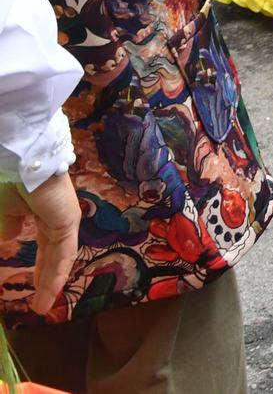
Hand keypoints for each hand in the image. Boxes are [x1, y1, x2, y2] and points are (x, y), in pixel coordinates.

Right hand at [0, 173, 79, 316]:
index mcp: (38, 211)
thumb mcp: (2, 209)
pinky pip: (64, 252)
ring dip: (50, 284)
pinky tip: (51, 292)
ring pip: (59, 257)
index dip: (37, 265)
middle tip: (38, 303)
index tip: (29, 285)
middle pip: (52, 254)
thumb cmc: (6, 180)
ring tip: (42, 307)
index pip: (42, 243)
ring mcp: (64, 218)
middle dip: (44, 279)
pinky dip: (58, 273)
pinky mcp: (68, 220)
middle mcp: (54, 215)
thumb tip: (9, 239)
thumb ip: (7, 226)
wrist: (19, 161)